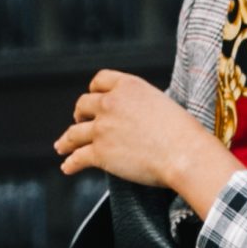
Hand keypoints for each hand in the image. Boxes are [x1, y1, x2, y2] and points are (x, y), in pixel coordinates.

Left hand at [56, 70, 241, 219]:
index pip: (100, 80)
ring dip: (66, 140)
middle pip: (83, 105)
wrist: (184, 154)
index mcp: (128, 86)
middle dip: (80, 113)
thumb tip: (137, 117)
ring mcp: (102, 128)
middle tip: (80, 121)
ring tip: (62, 146)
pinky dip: (71, 163)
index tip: (92, 96)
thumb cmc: (183, 133)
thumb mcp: (162, 103)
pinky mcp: (100, 153)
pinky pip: (78, 158)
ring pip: (75, 132)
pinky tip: (67, 167)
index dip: (94, 90)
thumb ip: (142, 104)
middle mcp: (111, 103)